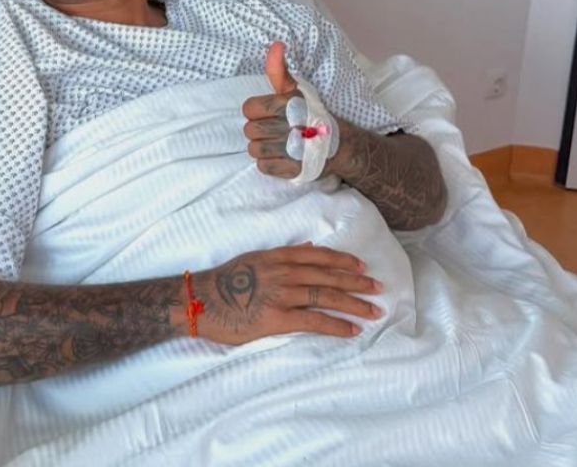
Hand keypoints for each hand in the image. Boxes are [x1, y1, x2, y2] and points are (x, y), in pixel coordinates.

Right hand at [191, 244, 382, 344]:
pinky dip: (335, 325)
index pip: (319, 256)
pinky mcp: (277, 318)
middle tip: (377, 287)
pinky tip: (351, 330)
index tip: (361, 266)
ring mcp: (282, 294)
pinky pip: (314, 321)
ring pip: (326, 296)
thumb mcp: (254, 258)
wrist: (199, 301)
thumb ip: (282, 255)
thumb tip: (309, 247)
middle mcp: (284, 272)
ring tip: (373, 311)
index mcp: (278, 256)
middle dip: (356, 282)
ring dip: (354, 304)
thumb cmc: (223, 282)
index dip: (343, 261)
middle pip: (328, 276)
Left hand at [242, 41, 303, 178]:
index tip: (269, 113)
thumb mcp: (296, 90)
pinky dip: (269, 163)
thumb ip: (279, 70)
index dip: (256, 111)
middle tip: (275, 130)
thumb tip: (276, 45)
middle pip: (250, 130)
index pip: (248, 109)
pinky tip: (281, 157)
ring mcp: (291, 150)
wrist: (339, 145)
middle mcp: (289, 126)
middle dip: (260, 130)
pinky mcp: (293, 169)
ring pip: (254, 149)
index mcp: (287, 104)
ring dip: (263, 148)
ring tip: (278, 144)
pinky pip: (263, 167)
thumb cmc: (311, 114)